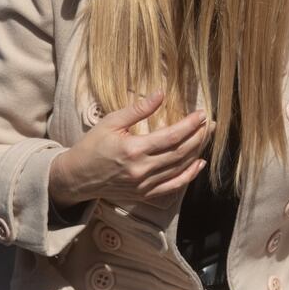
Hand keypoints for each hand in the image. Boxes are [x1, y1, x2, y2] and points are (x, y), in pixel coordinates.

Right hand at [50, 91, 211, 208]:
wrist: (78, 177)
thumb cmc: (92, 146)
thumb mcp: (111, 122)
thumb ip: (137, 110)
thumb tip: (160, 94)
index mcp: (133, 149)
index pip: (171, 136)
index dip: (190, 125)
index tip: (202, 114)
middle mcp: (141, 170)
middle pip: (180, 152)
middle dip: (198, 136)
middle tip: (211, 124)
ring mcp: (144, 185)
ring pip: (180, 169)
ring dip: (196, 152)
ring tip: (205, 137)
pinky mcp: (144, 195)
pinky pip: (173, 187)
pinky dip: (188, 176)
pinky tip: (198, 164)